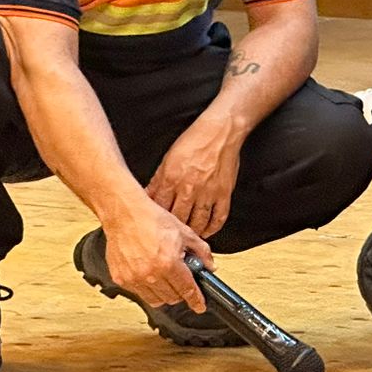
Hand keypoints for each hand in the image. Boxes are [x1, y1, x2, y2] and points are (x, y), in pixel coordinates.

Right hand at [104, 202, 212, 312]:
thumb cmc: (152, 219)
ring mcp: (134, 279)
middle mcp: (150, 274)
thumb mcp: (185, 232)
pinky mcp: (121, 279)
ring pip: (155, 300)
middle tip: (182, 280)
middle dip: (181, 292)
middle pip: (172, 298)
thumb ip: (201, 251)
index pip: (187, 289)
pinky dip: (147, 288)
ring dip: (164, 293)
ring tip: (166, 277)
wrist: (125, 214)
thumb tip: (210, 265)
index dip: (196, 300)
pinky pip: (139, 293)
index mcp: (168, 263)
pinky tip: (150, 274)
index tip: (199, 306)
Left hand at [147, 119, 242, 238]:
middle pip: (177, 219)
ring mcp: (208, 193)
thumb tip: (147, 196)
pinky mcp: (224, 193)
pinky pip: (219, 217)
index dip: (155, 221)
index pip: (158, 208)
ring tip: (186, 239)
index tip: (152, 228)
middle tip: (168, 239)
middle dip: (172, 231)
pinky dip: (213, 228)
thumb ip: (157, 180)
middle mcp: (189, 189)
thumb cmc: (195, 141)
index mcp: (171, 179)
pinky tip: (207, 231)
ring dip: (192, 233)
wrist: (221, 131)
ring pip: (197, 223)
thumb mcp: (168, 159)